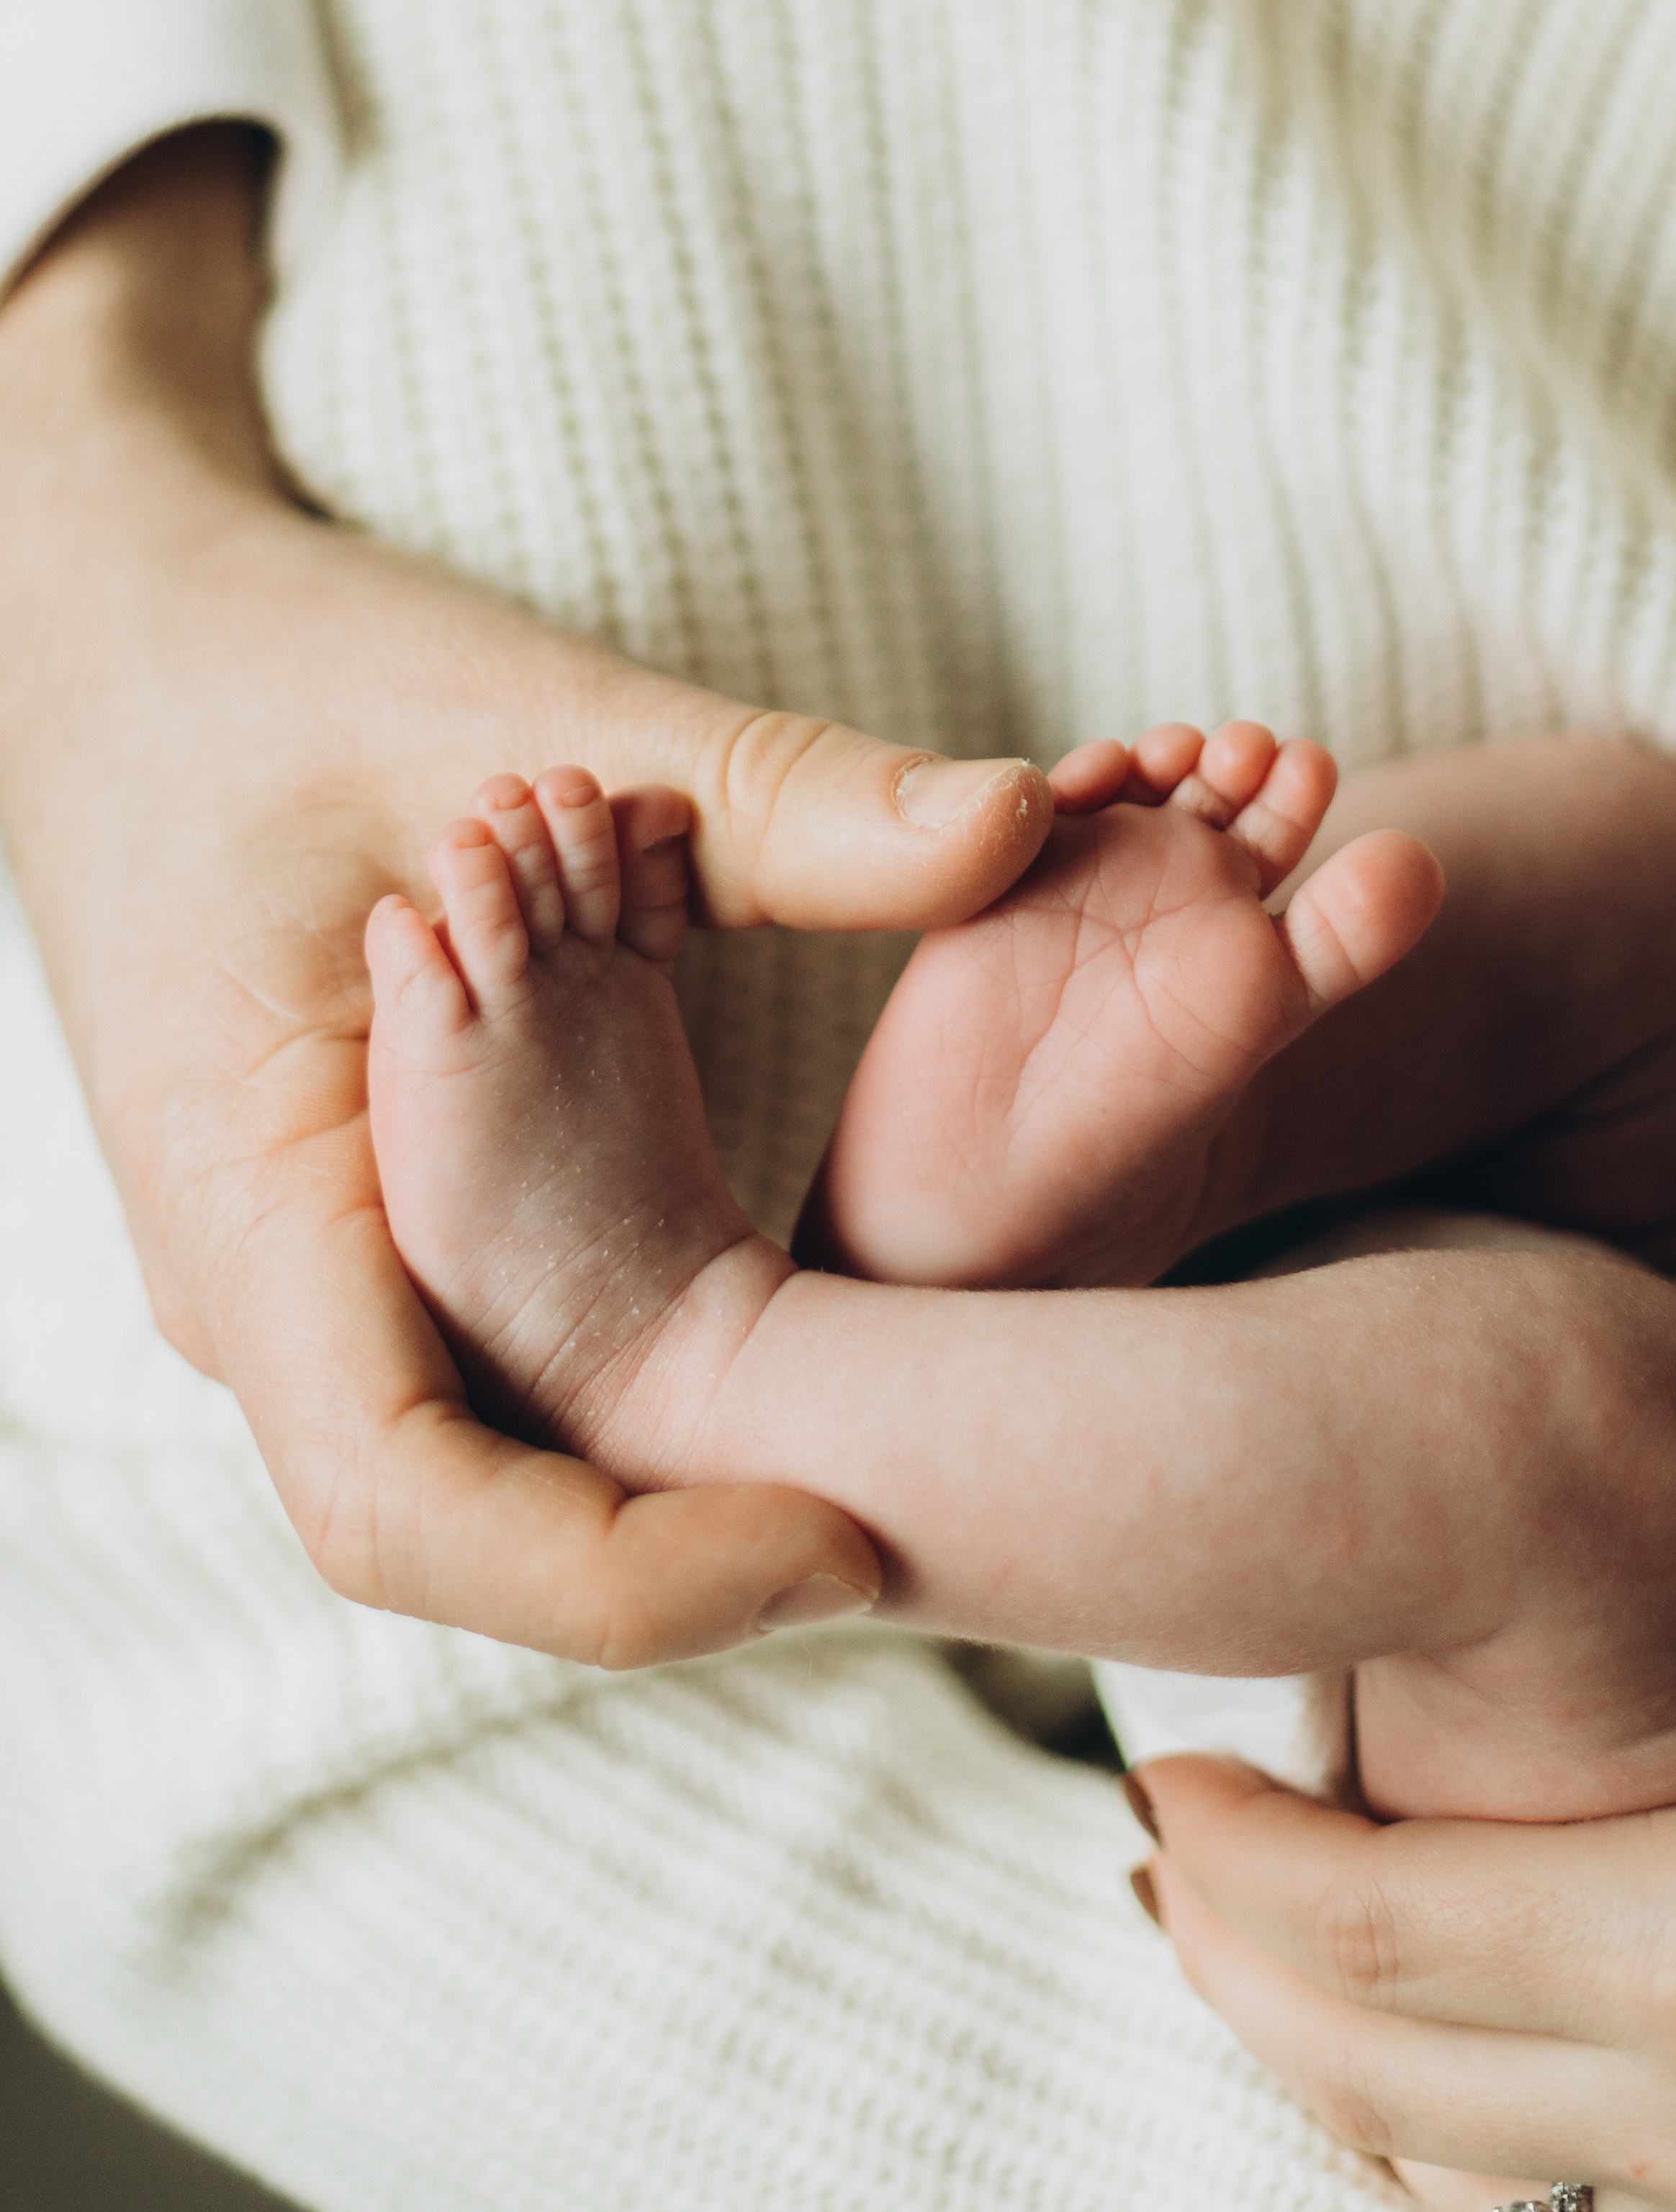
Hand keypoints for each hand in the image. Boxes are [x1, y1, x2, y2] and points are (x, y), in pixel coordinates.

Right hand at [0, 127, 1052, 1661]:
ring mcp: (303, 1272)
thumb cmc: (283, 665)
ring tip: (874, 1469)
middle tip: (905, 1533)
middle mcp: (259, 1282)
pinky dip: (634, 1379)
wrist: (123, 635)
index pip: (410, 1505)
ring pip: (485, 1465)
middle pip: (468, 1526)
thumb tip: (1017, 819)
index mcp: (249, 1194)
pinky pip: (489, 1370)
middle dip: (682, 1555)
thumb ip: (766, 798)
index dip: (631, 1576)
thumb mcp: (516, 712)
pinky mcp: (360, 1230)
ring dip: (669, 1478)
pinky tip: (785, 1356)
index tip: (847, 1550)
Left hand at [1130, 1743, 1675, 2211]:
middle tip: (1164, 1852)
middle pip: (1358, 2064)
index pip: (1363, 1919)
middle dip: (1220, 1951)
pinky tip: (1423, 2065)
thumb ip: (1633, 1737)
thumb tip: (1451, 1628)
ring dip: (1315, 2063)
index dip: (1230, 1845)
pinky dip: (1452, 2153)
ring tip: (1258, 1949)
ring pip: (1435, 2177)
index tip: (1169, 1773)